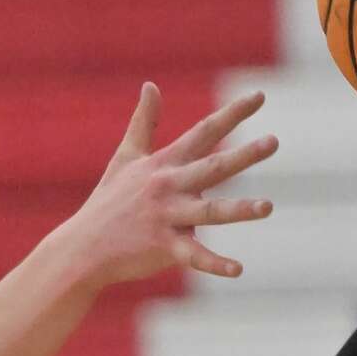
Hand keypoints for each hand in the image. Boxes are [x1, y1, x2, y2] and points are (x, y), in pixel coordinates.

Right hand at [58, 85, 277, 286]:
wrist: (82, 248)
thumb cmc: (106, 203)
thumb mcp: (125, 158)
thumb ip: (143, 122)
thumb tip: (150, 85)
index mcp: (163, 165)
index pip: (203, 133)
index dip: (232, 114)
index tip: (259, 96)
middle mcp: (167, 187)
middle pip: (212, 168)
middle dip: (244, 155)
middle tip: (274, 142)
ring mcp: (165, 218)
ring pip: (209, 212)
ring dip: (239, 210)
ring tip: (268, 207)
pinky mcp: (161, 248)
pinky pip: (193, 256)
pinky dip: (214, 264)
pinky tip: (237, 270)